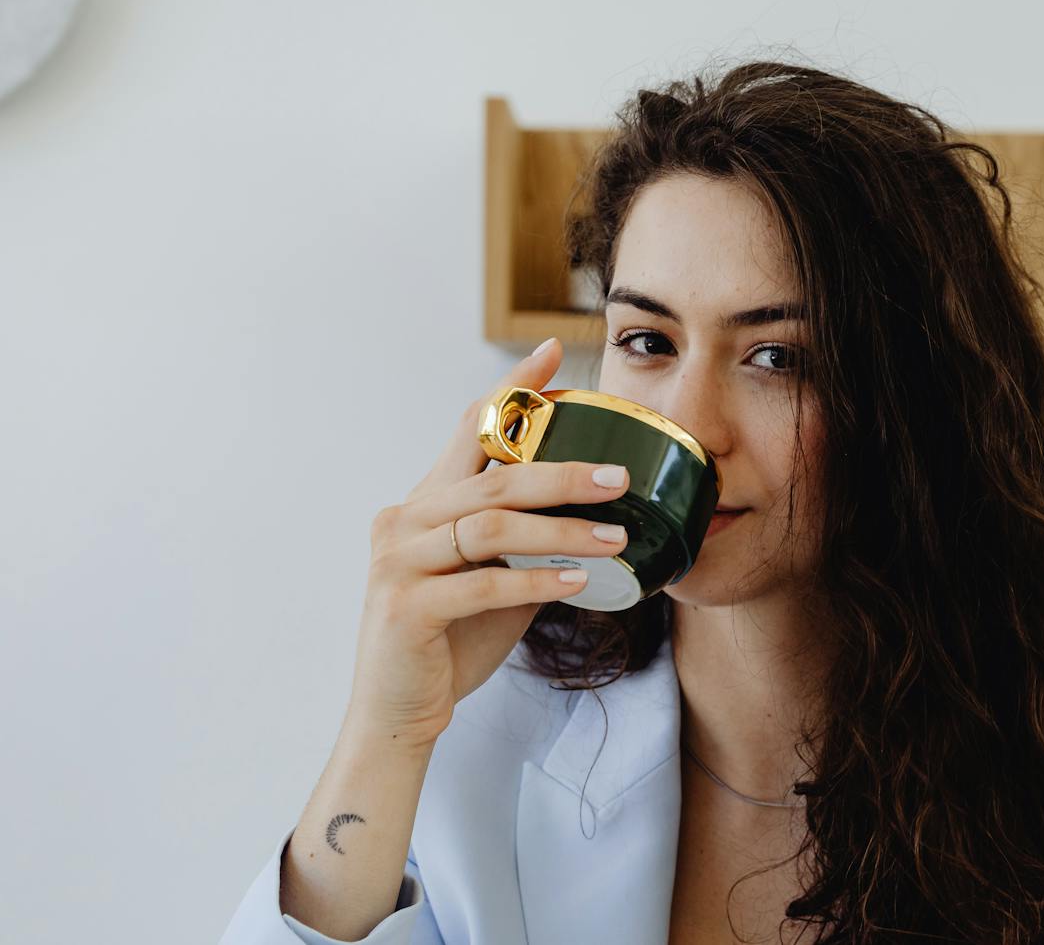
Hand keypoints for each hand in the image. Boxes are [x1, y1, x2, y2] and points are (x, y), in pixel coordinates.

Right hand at [343, 338, 629, 749]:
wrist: (399, 713)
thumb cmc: (450, 643)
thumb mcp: (496, 582)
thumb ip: (528, 546)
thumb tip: (599, 520)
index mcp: (425, 503)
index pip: (470, 428)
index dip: (512, 390)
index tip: (555, 353)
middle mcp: (405, 519)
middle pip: (492, 477)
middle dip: (562, 471)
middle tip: (620, 477)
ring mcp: (399, 561)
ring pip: (491, 526)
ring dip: (561, 531)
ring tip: (616, 537)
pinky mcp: (405, 606)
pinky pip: (482, 583)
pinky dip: (535, 579)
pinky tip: (579, 581)